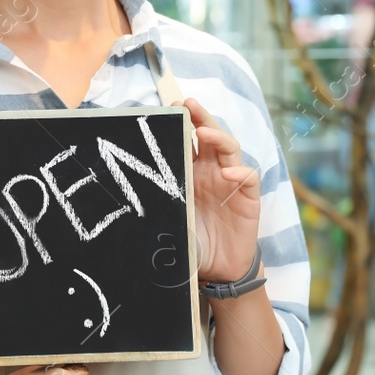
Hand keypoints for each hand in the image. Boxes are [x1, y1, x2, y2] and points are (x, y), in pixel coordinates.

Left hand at [173, 96, 261, 282]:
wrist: (217, 271)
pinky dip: (240, 173)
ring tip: (204, 131)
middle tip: (188, 104)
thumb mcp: (170, 216)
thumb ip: (159, 199)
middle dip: (201, 117)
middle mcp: (212, 171)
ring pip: (230, 149)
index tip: (170, 108)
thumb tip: (125, 186)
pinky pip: (248, 178)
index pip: (189, 139)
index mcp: (192, 171)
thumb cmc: (191, 240)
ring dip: (219, 137)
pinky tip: (228, 174)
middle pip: (211, 135)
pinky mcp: (247, 198)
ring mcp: (231, 182)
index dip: (184, 122)